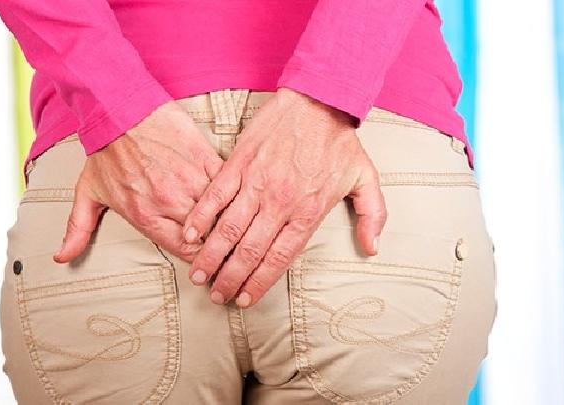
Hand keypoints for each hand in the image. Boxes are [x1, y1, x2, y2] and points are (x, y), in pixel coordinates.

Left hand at [54, 101, 222, 262]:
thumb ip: (79, 228)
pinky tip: (231, 192)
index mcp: (145, 215)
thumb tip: (63, 257)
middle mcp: (170, 202)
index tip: (205, 251)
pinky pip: (227, 184)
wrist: (119, 106)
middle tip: (223, 237)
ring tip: (231, 217)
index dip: (199, 255)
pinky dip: (230, 191)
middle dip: (216, 239)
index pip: (186, 250)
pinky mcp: (205, 158)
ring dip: (226, 216)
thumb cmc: (106, 149)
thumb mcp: (88, 191)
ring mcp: (190, 180)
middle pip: (207, 235)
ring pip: (222, 211)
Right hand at [183, 88, 386, 307]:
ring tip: (199, 274)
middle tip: (217, 295)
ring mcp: (257, 182)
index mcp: (307, 211)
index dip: (260, 282)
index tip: (246, 298)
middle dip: (231, 278)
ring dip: (211, 255)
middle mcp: (279, 203)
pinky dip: (201, 216)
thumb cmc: (340, 140)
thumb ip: (372, 215)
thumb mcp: (365, 178)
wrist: (319, 98)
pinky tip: (191, 234)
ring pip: (229, 228)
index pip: (279, 258)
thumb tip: (372, 248)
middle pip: (250, 251)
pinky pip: (216, 195)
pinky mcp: (240, 162)